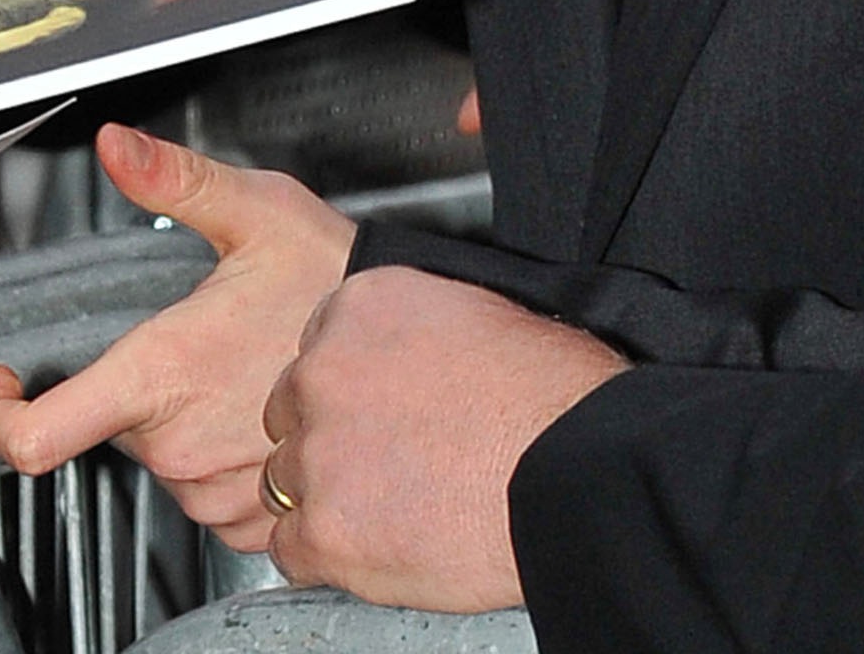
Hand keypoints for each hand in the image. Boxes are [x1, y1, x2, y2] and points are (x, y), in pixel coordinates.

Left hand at [0, 127, 355, 542]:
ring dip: (193, 429)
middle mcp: (181, 446)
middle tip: (211, 347)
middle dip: (150, 391)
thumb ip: (172, 179)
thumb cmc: (339, 277)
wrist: (421, 345)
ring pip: (170, 469)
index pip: (37, 437)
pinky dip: (234, 467)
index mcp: (162, 374)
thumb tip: (116, 145)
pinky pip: (220, 504)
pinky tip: (267, 419)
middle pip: (119, 432)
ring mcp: (222, 492)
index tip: (2, 389)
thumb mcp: (254, 212)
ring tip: (248, 380)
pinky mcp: (261, 521)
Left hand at [260, 268, 625, 611]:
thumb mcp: (480, 316)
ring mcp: (320, 453)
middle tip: (385, 463)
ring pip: (284, 483)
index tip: (374, 409)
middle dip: (328, 440)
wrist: (579, 467)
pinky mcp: (326, 530)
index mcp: (362, 307)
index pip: (315, 347)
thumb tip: (407, 366)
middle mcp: (325, 371)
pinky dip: (325, 555)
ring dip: (326, 499)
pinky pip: (289, 549)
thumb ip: (416, 333)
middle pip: (290, 414)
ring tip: (390, 510)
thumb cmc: (557, 395)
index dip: (346, 389)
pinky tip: (373, 548)